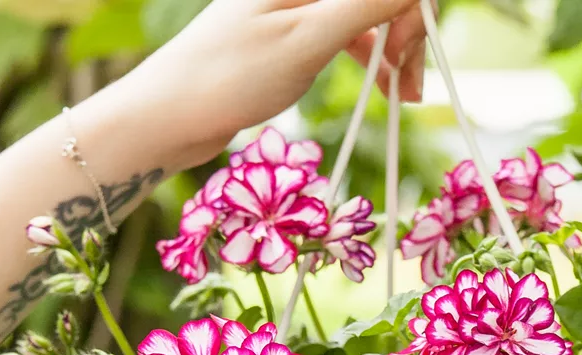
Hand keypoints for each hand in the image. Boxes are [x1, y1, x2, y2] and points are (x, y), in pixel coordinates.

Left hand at [104, 0, 427, 172]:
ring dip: (395, 50)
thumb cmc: (230, 77)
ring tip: (404, 97)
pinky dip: (372, 58)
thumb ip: (367, 4)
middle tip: (412, 89)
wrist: (168, 116)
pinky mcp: (293, 30)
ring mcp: (297, 3)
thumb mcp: (309, 40)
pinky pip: (348, 32)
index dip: (413, 11)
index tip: (409, 59)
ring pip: (369, 13)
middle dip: (408, 32)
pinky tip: (385, 88)